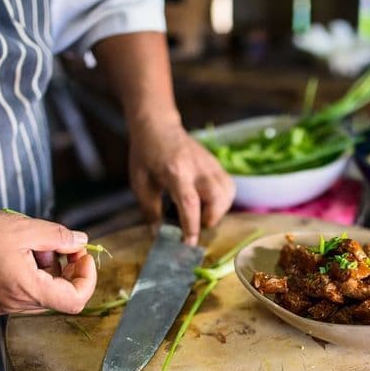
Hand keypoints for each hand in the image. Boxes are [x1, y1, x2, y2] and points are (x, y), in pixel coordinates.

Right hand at [0, 209, 96, 314]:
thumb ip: (56, 236)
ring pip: (41, 293)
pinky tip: (15, 250)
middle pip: (60, 296)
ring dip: (47, 269)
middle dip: (67, 268)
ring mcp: (2, 306)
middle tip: (57, 241)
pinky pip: (23, 291)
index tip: (82, 254)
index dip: (87, 278)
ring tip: (30, 243)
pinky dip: (30, 273)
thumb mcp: (21, 227)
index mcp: (26, 290)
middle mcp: (15, 305)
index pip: (75, 300)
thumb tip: (81, 242)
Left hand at [128, 117, 234, 244]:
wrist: (158, 126)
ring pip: (228, 193)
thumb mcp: (140, 184)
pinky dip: (223, 200)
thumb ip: (151, 211)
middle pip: (218, 197)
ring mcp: (211, 164)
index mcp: (176, 171)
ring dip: (218, 210)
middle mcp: (198, 167)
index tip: (188, 244)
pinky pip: (229, 187)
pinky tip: (208, 202)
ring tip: (202, 213)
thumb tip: (159, 236)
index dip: (191, 226)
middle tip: (196, 223)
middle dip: (210, 218)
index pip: (189, 202)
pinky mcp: (217, 165)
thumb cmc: (146, 156)